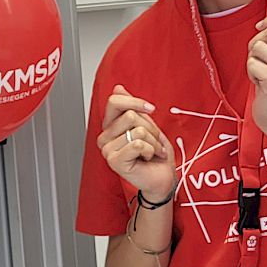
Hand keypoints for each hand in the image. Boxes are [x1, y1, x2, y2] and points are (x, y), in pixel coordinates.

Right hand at [97, 84, 175, 199]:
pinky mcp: (114, 161)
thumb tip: (118, 88)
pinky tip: (147, 158)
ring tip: (152, 152)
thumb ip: (132, 107)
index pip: (114, 101)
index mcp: (110, 126)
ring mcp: (107, 150)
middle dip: (151, 128)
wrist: (162, 178)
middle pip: (130, 115)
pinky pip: (138, 144)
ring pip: (137, 130)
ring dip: (153, 141)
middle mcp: (105, 137)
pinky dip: (150, 150)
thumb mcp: (147, 124)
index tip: (151, 109)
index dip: (136, 102)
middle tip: (154, 141)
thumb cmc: (155, 154)